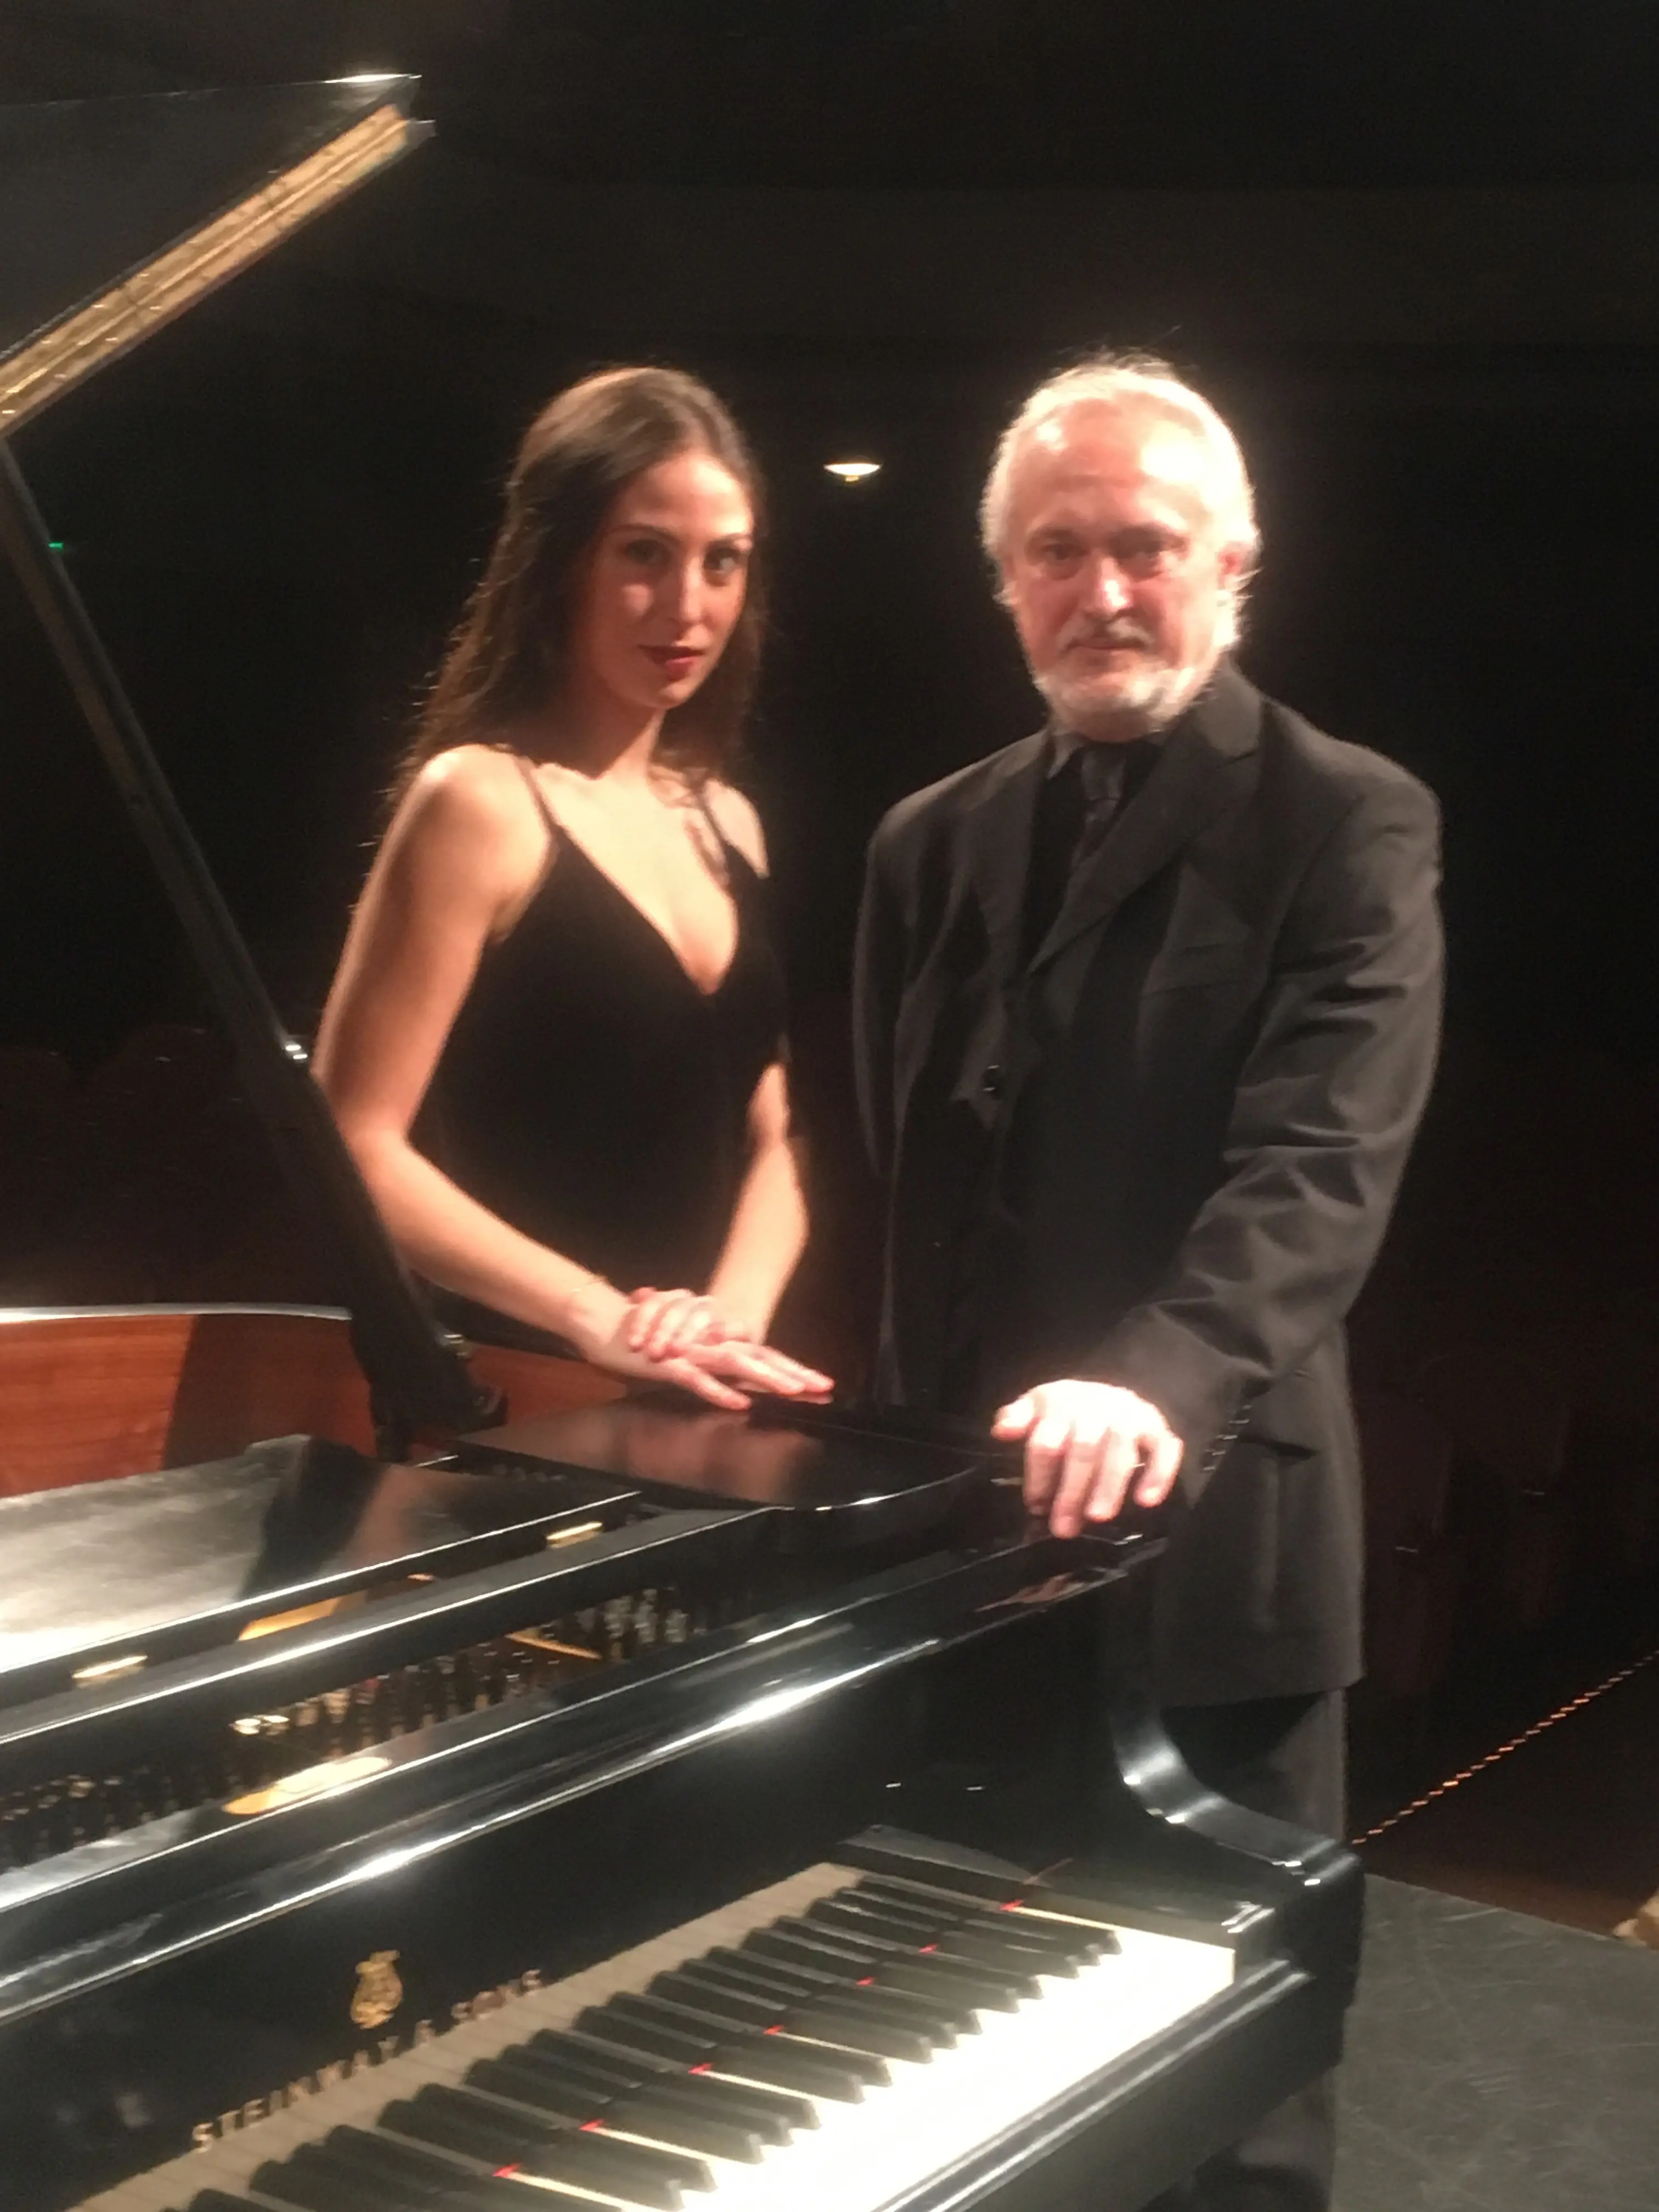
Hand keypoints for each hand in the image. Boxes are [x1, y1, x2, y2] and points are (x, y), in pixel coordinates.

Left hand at [625, 1286, 752, 1359]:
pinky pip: (736, 1326)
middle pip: (678, 1309)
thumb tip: (636, 1296)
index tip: (633, 1343)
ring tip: (676, 1350)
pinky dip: (725, 1330)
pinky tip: (714, 1339)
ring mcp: (720, 1312)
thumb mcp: (663, 1329)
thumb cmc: (688, 1341)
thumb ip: (648, 1313)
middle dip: (664, 1331)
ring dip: (688, 1333)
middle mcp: (698, 1302)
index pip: (657, 1301)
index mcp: (678, 1300)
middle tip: (653, 1353)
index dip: (643, 1320)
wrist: (730, 1342)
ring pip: (702, 1315)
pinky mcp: (743, 1328)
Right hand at [625, 1287, 832, 1402]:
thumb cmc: (650, 1344)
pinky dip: (720, 1392)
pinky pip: (699, 1381)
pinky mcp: (672, 1366)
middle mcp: (712, 1348)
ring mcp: (694, 1356)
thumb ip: (715, 1372)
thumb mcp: (689, 1361)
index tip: (822, 1387)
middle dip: (794, 1375)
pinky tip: (740, 1404)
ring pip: (737, 1366)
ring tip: (794, 1391)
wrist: (610, 1325)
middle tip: (824, 1389)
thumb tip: (742, 1391)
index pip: (765, 1358)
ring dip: (767, 1379)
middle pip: (761, 1360)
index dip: (794, 1371)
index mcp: (719, 1347)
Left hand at [992, 1379, 1182, 1537]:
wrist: (1113, 1392)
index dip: (1040, 1475)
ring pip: (1120, 1450)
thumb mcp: (1039, 1406)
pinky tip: (1146, 1501)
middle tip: (1064, 1527)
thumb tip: (1001, 1430)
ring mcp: (1131, 1418)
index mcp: (1062, 1404)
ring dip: (1109, 1485)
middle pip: (1083, 1448)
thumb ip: (1017, 1417)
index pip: (1047, 1440)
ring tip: (1099, 1518)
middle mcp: (1098, 1408)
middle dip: (1072, 1489)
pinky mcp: (1158, 1429)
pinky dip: (1157, 1474)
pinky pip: (1164, 1449)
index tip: (1036, 1506)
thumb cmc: (1069, 1410)